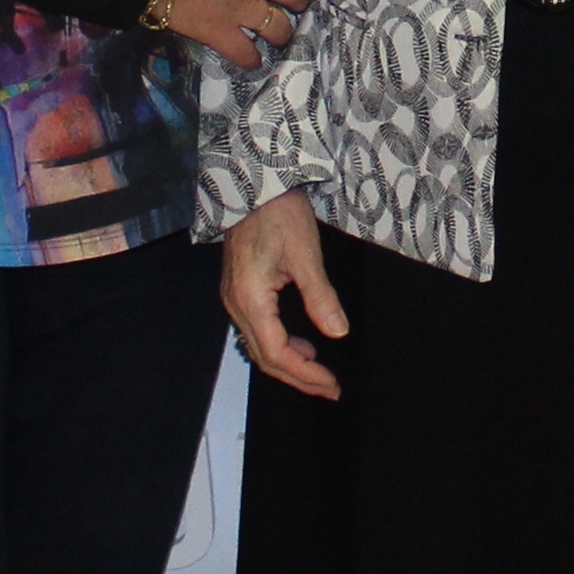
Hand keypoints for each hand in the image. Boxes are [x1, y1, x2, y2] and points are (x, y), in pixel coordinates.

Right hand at [222, 191, 346, 395]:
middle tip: (330, 389)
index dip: (305, 374)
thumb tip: (338, 332)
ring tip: (320, 372)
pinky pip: (258, 331)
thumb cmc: (278, 213)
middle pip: (265, 357)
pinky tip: (302, 344)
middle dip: (299, 377)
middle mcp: (236, 305)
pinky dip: (281, 344)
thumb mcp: (306, 254)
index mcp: (250, 299)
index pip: (277, 353)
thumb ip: (321, 297)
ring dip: (290, 363)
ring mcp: (235, 299)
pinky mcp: (240, 291)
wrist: (254, 185)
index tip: (331, 383)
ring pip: (259, 346)